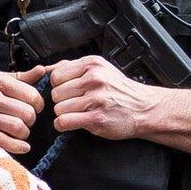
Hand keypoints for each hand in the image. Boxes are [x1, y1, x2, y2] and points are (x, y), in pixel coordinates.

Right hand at [0, 66, 45, 153]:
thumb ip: (22, 77)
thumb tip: (42, 71)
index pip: (31, 95)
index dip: (38, 103)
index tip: (35, 106)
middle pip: (27, 113)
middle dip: (31, 119)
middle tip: (26, 119)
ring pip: (18, 128)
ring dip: (24, 133)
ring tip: (20, 130)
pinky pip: (4, 142)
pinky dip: (17, 146)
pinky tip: (22, 145)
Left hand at [48, 55, 164, 139]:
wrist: (144, 108)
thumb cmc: (119, 90)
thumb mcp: (99, 69)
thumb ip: (72, 67)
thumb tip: (46, 69)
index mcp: (92, 65)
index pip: (56, 74)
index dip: (58, 85)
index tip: (65, 90)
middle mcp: (94, 79)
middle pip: (56, 92)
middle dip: (61, 100)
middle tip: (73, 103)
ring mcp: (96, 99)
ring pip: (58, 108)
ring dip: (63, 113)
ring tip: (76, 112)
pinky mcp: (97, 118)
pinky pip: (65, 121)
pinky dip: (63, 125)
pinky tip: (70, 123)